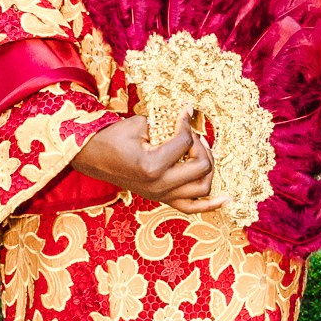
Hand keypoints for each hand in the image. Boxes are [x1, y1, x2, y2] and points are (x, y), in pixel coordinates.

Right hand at [75, 114, 212, 208]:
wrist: (93, 158)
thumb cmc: (113, 139)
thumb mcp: (138, 125)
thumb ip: (166, 122)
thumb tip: (189, 115)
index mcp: (152, 166)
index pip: (185, 142)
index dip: (187, 123)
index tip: (185, 112)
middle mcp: (159, 185)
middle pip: (202, 168)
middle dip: (202, 147)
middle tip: (193, 135)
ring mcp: (161, 195)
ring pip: (202, 189)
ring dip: (208, 168)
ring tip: (201, 152)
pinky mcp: (162, 199)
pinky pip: (192, 208)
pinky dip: (211, 204)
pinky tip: (226, 198)